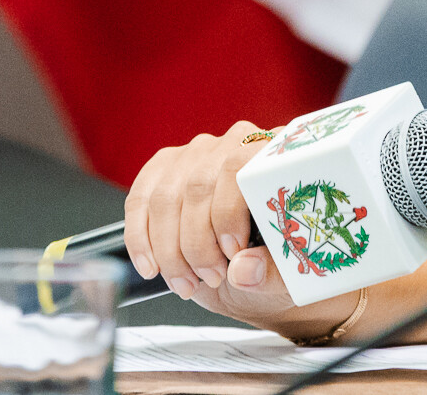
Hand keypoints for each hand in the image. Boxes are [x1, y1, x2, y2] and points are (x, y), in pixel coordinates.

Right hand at [123, 122, 273, 303]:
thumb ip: (270, 271)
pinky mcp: (163, 172)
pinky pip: (139, 200)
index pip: (238, 167)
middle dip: (197, 242)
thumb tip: (244, 269)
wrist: (254, 267)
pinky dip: (140, 239)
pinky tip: (152, 267)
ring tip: (187, 281)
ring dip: (169, 249)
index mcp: (271, 156)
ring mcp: (195, 155)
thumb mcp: (286, 272)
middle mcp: (233, 144)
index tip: (233, 253)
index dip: (228, 212)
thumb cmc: (276, 261)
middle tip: (212, 276)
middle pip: (197, 185)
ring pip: (164, 198)